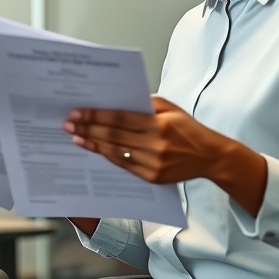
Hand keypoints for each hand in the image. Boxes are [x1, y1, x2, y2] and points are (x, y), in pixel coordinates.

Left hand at [62, 96, 266, 215]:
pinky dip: (107, 156)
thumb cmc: (188, 128)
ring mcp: (153, 163)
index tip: (77, 112)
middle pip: (113, 135)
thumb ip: (144, 103)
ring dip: (92, 144)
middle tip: (68, 123)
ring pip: (115, 152)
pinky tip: (94, 148)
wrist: (210, 156)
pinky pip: (123, 165)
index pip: (119, 118)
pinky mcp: (152, 177)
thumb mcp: (170, 108)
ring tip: (75, 136)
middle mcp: (155, 144)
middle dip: (87, 128)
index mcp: (158, 124)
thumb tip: (114, 101)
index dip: (95, 115)